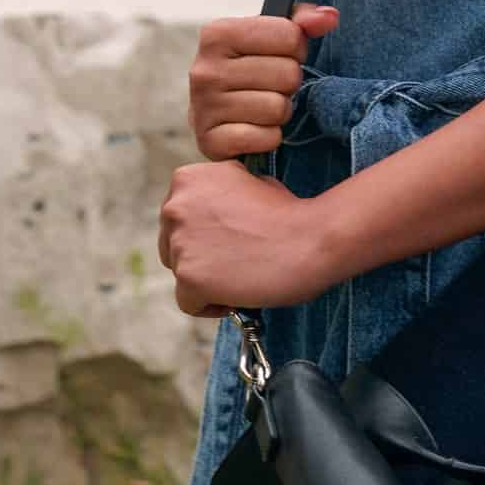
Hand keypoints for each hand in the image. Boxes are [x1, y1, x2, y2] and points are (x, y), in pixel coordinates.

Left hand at [157, 160, 333, 316]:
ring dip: (209, 281)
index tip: (230, 240)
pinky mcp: (189, 277)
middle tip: (238, 261)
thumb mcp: (248, 183)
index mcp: (188, 179)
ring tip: (244, 275)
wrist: (313, 239)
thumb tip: (212, 219)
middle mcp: (175, 207)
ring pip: (182, 275)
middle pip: (172, 247)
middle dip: (201, 257)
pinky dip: (211, 305)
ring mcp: (180, 243)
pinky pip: (189, 302)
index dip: (204, 233)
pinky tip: (239, 293)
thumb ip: (219, 196)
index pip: (177, 219)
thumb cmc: (290, 214)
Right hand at [187, 5, 338, 161]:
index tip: (283, 54)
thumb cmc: (247, 67)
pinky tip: (255, 128)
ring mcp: (204, 108)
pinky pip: (267, 138)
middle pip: (287, 74)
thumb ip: (301, 20)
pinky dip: (269, 136)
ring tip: (264, 105)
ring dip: (280, 111)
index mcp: (217, 34)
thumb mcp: (269, 35)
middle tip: (273, 85)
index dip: (296, 47)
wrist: (212, 112)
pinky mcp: (210, 142)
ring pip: (278, 108)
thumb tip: (329, 17)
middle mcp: (205, 70)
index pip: (289, 35)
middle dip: (289, 82)